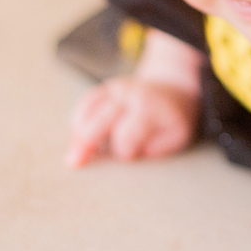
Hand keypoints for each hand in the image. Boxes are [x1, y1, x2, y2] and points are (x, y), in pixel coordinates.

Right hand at [66, 75, 198, 167]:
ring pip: (89, 108)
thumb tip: (127, 157)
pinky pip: (86, 102)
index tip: (128, 157)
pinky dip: (78, 120)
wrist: (173, 89)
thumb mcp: (177, 136)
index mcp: (149, 108)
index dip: (124, 150)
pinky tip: (77, 138)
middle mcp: (130, 94)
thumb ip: (156, 149)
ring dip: (78, 132)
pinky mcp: (105, 88)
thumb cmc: (174, 119)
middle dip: (87, 142)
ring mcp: (115, 88)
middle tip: (73, 163)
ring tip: (73, 155)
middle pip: (101, 119)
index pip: (127, 133)